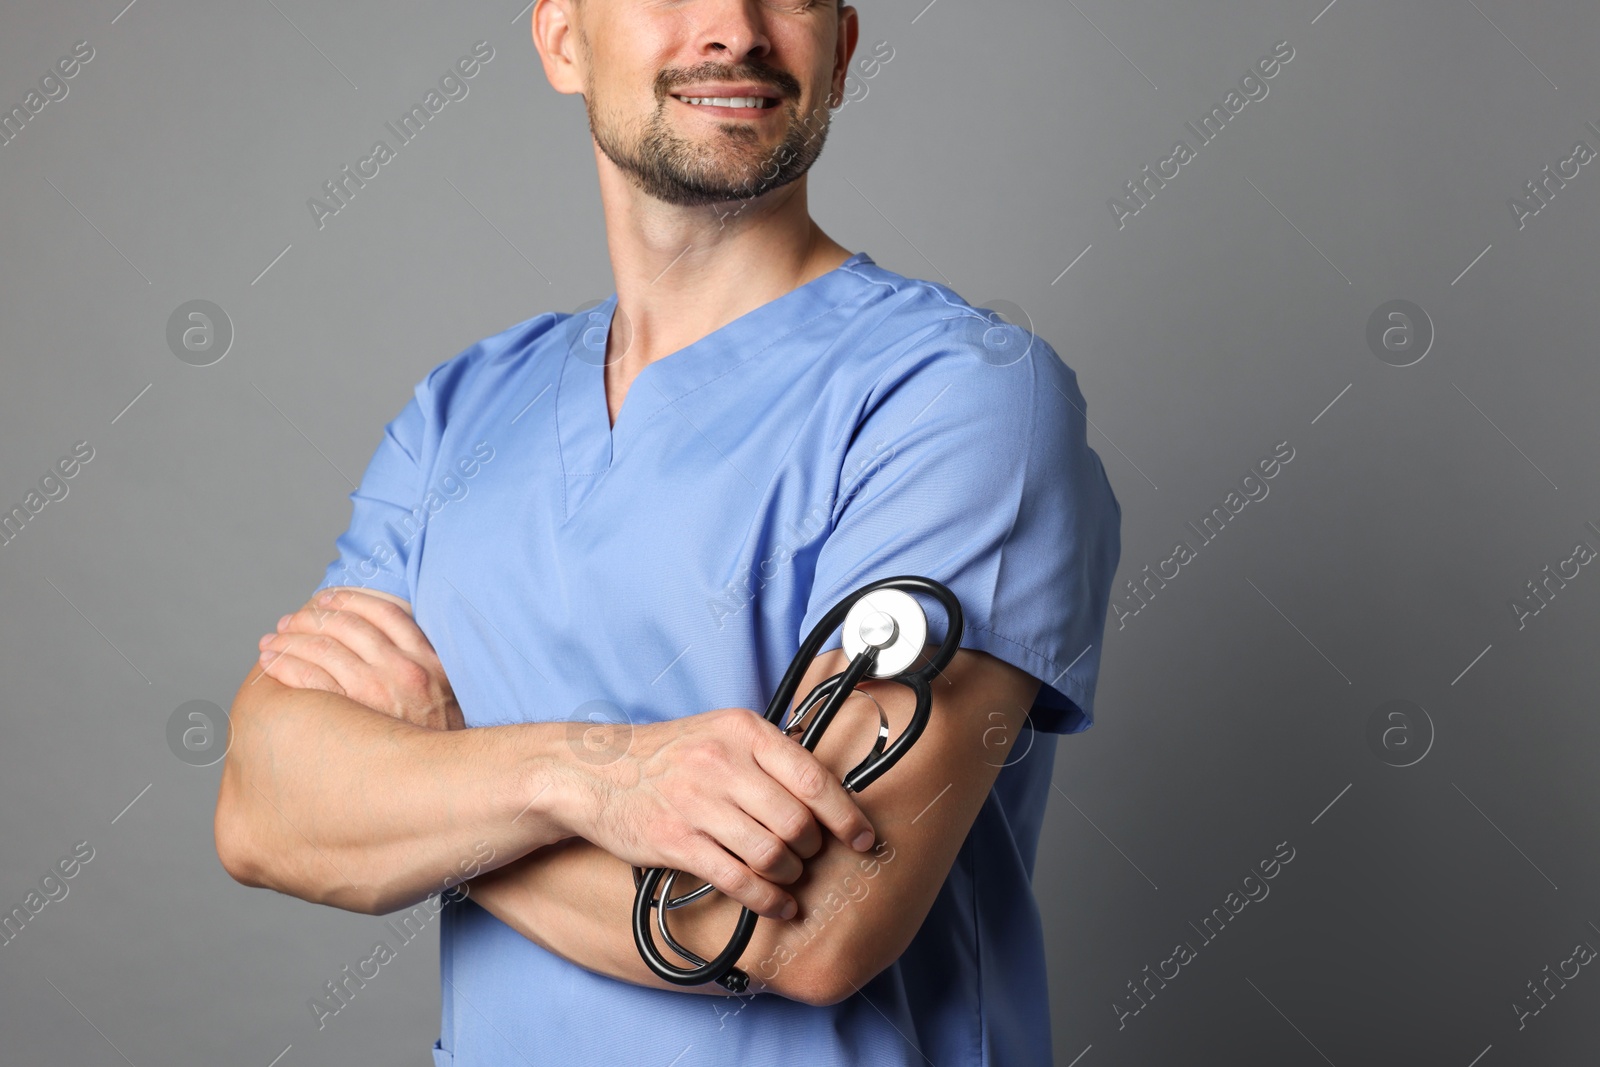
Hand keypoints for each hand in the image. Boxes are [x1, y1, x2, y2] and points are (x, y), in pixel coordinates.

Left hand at [257, 588, 464, 731]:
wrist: (444, 778)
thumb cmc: (439, 737)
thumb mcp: (444, 691)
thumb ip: (421, 663)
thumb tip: (385, 643)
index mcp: (426, 657)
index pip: (383, 612)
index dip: (348, 600)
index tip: (325, 600)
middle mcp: (403, 668)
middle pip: (346, 626)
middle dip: (310, 619)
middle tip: (287, 622)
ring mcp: (377, 689)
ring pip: (323, 648)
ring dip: (290, 640)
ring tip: (271, 643)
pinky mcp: (353, 714)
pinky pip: (309, 678)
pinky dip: (286, 666)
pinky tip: (272, 665)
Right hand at [570, 707, 876, 919]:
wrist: (595, 772)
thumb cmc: (667, 755)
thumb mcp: (721, 733)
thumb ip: (769, 755)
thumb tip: (827, 790)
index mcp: (744, 732)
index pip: (813, 778)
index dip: (846, 816)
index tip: (863, 838)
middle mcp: (723, 764)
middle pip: (796, 822)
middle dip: (813, 849)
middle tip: (811, 856)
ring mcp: (697, 804)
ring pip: (771, 854)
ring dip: (790, 875)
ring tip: (789, 877)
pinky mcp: (676, 842)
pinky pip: (737, 880)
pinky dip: (766, 899)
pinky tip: (776, 904)